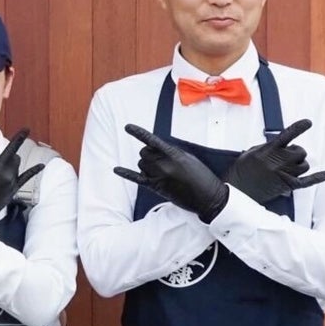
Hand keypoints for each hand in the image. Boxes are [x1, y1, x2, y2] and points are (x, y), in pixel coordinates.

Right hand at [0, 128, 45, 223]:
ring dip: (11, 166)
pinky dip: (34, 170)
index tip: (26, 129)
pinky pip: (27, 177)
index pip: (11, 149)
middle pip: (15, 157)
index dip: (19, 138)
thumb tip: (2, 156)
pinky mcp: (16, 188)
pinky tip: (42, 166)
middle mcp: (8, 174)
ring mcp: (13, 182)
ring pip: (18, 166)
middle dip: (8, 158)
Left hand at [114, 123, 229, 223]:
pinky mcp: (157, 188)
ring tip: (159, 170)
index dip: (137, 132)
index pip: (151, 140)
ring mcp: (159, 177)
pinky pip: (137, 179)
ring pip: (141, 164)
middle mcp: (164, 165)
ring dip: (146, 164)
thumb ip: (172, 152)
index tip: (127, 127)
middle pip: (144, 153)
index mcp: (174, 155)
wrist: (208, 198)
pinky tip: (116, 169)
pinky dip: (125, 173)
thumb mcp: (189, 158)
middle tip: (159, 160)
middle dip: (148, 154)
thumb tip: (158, 148)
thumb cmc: (202, 176)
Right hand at [225, 119, 324, 205]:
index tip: (308, 122)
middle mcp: (278, 161)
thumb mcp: (251, 153)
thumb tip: (280, 146)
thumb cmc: (241, 172)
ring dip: (300, 165)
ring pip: (304, 165)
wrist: (237, 192)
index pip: (287, 135)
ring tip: (289, 168)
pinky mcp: (287, 186)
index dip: (299, 127)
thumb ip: (267, 147)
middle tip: (286, 157)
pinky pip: (308, 181)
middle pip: (300, 152)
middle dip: (296, 153)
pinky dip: (319, 177)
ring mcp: (284, 174)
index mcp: (268, 150)